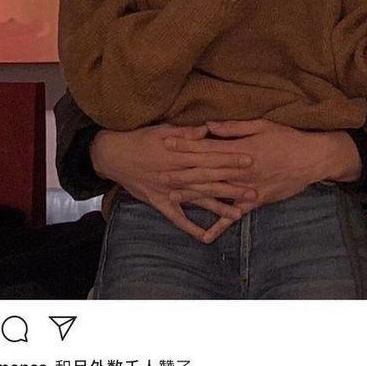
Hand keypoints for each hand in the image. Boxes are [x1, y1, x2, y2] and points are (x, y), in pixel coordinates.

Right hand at [89, 123, 251, 240]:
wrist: (112, 155)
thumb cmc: (139, 139)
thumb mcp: (162, 130)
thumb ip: (186, 132)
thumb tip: (207, 129)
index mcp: (179, 155)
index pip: (210, 158)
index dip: (230, 160)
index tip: (249, 161)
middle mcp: (176, 174)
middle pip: (209, 180)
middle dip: (232, 186)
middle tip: (253, 190)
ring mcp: (168, 190)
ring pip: (197, 200)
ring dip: (218, 207)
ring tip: (239, 214)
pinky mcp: (159, 202)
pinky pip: (176, 218)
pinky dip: (190, 227)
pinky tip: (206, 236)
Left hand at [163, 118, 361, 242]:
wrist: (312, 159)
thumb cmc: (287, 138)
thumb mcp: (261, 125)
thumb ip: (233, 127)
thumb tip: (208, 125)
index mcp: (239, 149)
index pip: (206, 147)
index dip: (185, 145)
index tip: (166, 143)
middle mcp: (240, 170)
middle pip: (206, 171)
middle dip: (181, 172)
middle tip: (159, 174)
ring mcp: (247, 188)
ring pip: (216, 193)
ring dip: (194, 196)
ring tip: (172, 198)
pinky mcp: (255, 201)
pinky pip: (235, 216)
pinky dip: (220, 226)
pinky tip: (205, 236)